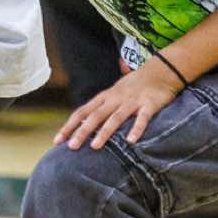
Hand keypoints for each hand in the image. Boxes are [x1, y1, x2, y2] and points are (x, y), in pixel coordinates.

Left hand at [55, 61, 185, 149]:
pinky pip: (142, 118)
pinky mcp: (149, 104)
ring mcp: (132, 101)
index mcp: (104, 98)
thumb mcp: (113, 94)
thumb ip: (100, 108)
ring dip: (104, 132)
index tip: (57, 141)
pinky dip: (137, 129)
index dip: (69, 126)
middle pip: (95, 116)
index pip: (82, 112)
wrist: (160, 70)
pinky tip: (131, 141)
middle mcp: (115, 99)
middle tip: (71, 147)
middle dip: (82, 132)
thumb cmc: (133, 86)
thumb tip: (81, 125)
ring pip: (115, 118)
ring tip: (95, 147)